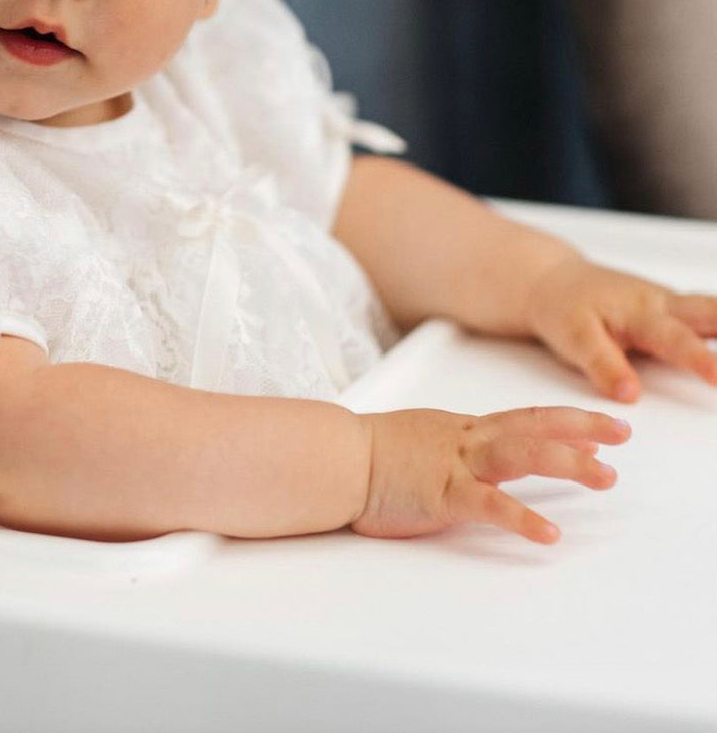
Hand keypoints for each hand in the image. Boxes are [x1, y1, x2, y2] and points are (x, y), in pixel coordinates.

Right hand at [351, 405, 630, 544]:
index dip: (563, 422)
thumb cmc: (363, 456)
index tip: (600, 427)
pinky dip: (522, 517)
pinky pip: (489, 505)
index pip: (521, 420)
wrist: (332, 458)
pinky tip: (548, 532)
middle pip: (531, 426)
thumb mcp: (413, 442)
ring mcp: (454, 464)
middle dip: (580, 429)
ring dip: (566, 462)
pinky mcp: (442, 494)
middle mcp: (463, 440)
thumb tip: (465, 460)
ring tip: (604, 475)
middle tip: (621, 435)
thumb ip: (444, 449)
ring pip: (519, 454)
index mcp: (457, 429)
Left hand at [518, 254, 716, 401]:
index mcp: (640, 312)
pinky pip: (713, 316)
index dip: (700, 360)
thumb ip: (602, 364)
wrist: (554, 282)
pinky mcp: (677, 311)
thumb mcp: (571, 336)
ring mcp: (674, 305)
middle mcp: (664, 304)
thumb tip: (630, 395)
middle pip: (714, 314)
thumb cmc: (563, 308)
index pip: (676, 340)